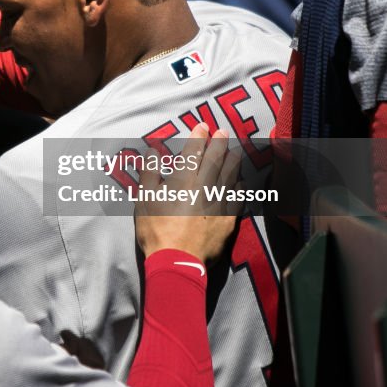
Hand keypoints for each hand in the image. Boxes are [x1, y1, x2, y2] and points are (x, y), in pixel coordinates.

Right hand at [133, 124, 241, 262]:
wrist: (178, 260)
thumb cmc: (157, 229)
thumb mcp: (145, 199)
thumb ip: (150, 173)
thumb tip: (152, 152)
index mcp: (184, 180)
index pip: (193, 152)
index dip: (199, 137)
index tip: (203, 126)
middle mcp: (205, 187)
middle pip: (215, 160)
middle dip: (219, 143)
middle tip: (224, 132)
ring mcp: (219, 203)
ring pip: (230, 176)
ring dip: (233, 161)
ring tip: (236, 152)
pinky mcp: (228, 220)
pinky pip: (238, 198)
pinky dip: (239, 187)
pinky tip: (241, 183)